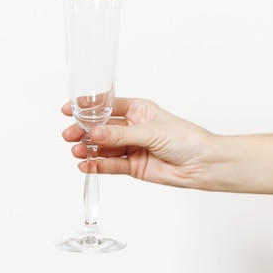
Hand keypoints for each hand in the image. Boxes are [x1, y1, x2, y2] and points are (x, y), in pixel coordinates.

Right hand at [61, 97, 216, 189]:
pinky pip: (110, 165)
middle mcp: (132, 128)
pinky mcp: (133, 166)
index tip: (69, 109)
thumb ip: (121, 134)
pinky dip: (97, 165)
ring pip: (103, 147)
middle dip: (83, 131)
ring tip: (77, 151)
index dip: (87, 108)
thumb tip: (96, 132)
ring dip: (88, 149)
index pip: (107, 106)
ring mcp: (131, 147)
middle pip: (101, 128)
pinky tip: (85, 165)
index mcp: (138, 110)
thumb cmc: (186, 139)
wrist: (203, 164)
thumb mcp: (151, 132)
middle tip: (69, 135)